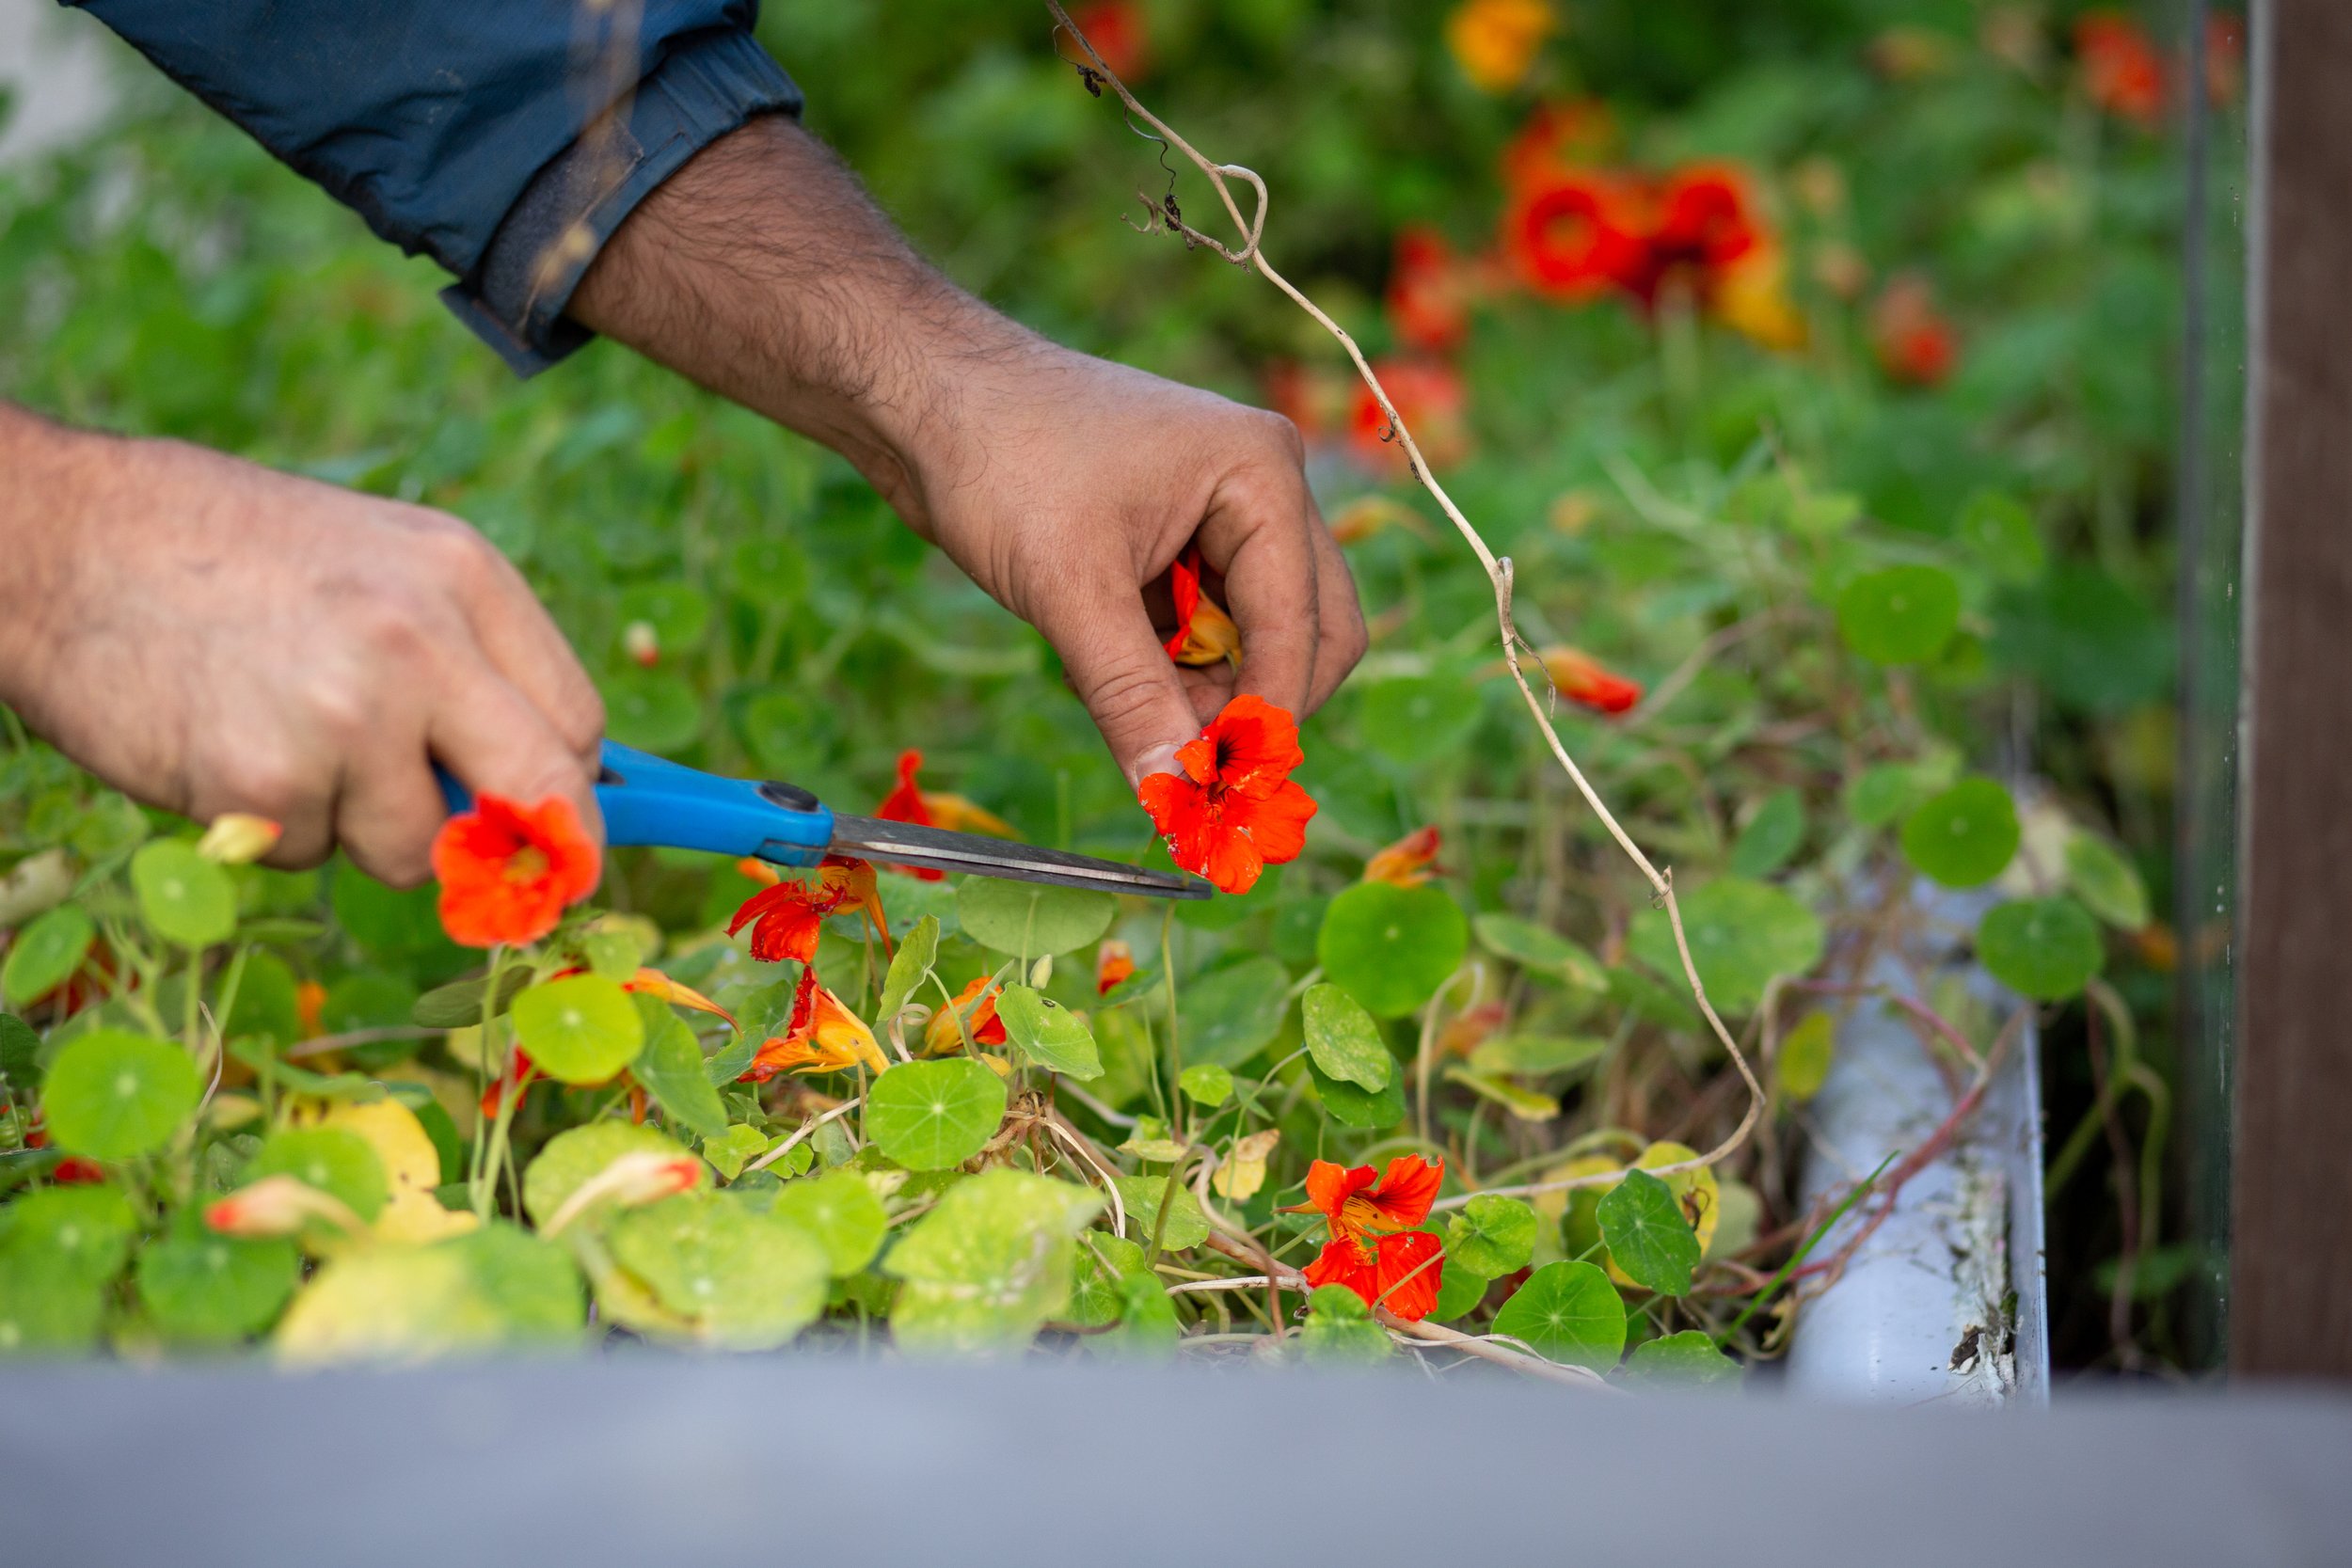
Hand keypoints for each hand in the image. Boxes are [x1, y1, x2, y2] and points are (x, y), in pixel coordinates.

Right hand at [0, 408, 604, 884]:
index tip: (560, 836)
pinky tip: (229, 748)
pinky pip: (312, 855)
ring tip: (294, 747)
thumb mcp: (384, 563)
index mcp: (464, 578)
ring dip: (364, 831)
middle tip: (508, 883)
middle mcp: (421, 643)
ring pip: (415, 850)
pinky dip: (278, 829)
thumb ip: (469, 658)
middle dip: (532, 854)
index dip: (571, 796)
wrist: (64, 539)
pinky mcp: (264, 782)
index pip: (576, 721)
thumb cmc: (231, 556)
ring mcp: (345, 716)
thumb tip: (553, 779)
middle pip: (540, 793)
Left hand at [894, 343, 1363, 781]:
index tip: (1218, 795)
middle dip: (1247, 702)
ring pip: (1251, 639)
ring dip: (1195, 688)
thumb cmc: (999, 460)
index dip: (1266, 719)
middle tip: (1180, 756)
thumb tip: (1174, 796)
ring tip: (1103, 688)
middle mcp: (1261, 489)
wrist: (923, 395)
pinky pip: (1201, 629)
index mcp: (1262, 476)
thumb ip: (1133, 698)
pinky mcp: (1176, 538)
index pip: (1304, 629)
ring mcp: (1220, 513)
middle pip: (1308, 634)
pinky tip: (1091, 658)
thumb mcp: (1070, 590)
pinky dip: (1161, 664)